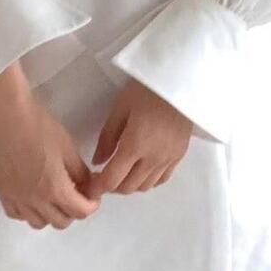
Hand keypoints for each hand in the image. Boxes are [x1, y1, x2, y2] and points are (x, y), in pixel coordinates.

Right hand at [0, 61, 101, 229]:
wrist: (9, 118)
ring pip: (38, 223)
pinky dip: (28, 212)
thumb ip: (81, 173)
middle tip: (75, 194)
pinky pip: (16, 215)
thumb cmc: (41, 128)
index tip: (92, 195)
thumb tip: (88, 187)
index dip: (92, 205)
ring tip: (53, 196)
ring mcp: (16, 198)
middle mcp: (35, 200)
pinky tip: (32, 196)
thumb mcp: (69, 149)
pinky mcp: (2, 192)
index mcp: (55, 189)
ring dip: (51, 214)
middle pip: (61, 222)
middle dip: (73, 211)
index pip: (81, 212)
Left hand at [84, 78, 193, 199]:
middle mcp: (153, 158)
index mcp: (135, 146)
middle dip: (112, 187)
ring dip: (130, 185)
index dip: (98, 188)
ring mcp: (169, 159)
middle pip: (129, 187)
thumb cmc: (147, 90)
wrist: (181, 81)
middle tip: (102, 177)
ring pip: (146, 187)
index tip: (89, 188)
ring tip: (121, 172)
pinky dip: (148, 181)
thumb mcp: (120, 108)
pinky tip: (141, 170)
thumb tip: (97, 161)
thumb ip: (107, 137)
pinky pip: (162, 179)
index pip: (112, 179)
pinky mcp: (180, 156)